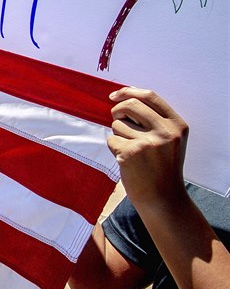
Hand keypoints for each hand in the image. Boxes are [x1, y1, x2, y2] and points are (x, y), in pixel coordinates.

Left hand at [109, 87, 188, 204]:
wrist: (163, 198)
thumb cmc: (162, 167)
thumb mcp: (169, 140)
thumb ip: (153, 119)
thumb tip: (125, 97)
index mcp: (176, 125)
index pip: (150, 96)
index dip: (129, 91)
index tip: (114, 94)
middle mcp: (165, 132)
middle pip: (130, 105)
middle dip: (117, 110)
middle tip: (117, 120)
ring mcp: (148, 142)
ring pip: (118, 124)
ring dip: (118, 135)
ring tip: (132, 150)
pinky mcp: (131, 153)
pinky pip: (111, 139)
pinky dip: (114, 148)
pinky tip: (126, 160)